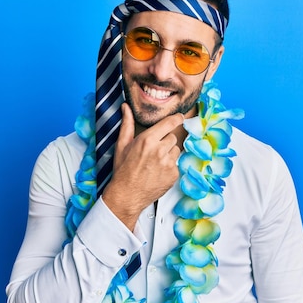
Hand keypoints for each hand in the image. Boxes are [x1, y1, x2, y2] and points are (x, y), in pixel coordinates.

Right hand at [102, 103, 183, 229]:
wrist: (127, 195)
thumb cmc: (123, 170)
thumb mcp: (122, 145)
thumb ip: (127, 124)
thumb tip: (126, 107)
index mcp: (147, 140)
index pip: (169, 123)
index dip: (176, 119)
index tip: (180, 117)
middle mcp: (160, 150)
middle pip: (172, 137)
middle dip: (165, 141)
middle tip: (153, 151)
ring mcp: (168, 164)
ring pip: (176, 151)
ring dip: (168, 154)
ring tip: (154, 163)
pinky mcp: (173, 175)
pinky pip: (176, 165)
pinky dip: (169, 167)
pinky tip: (157, 172)